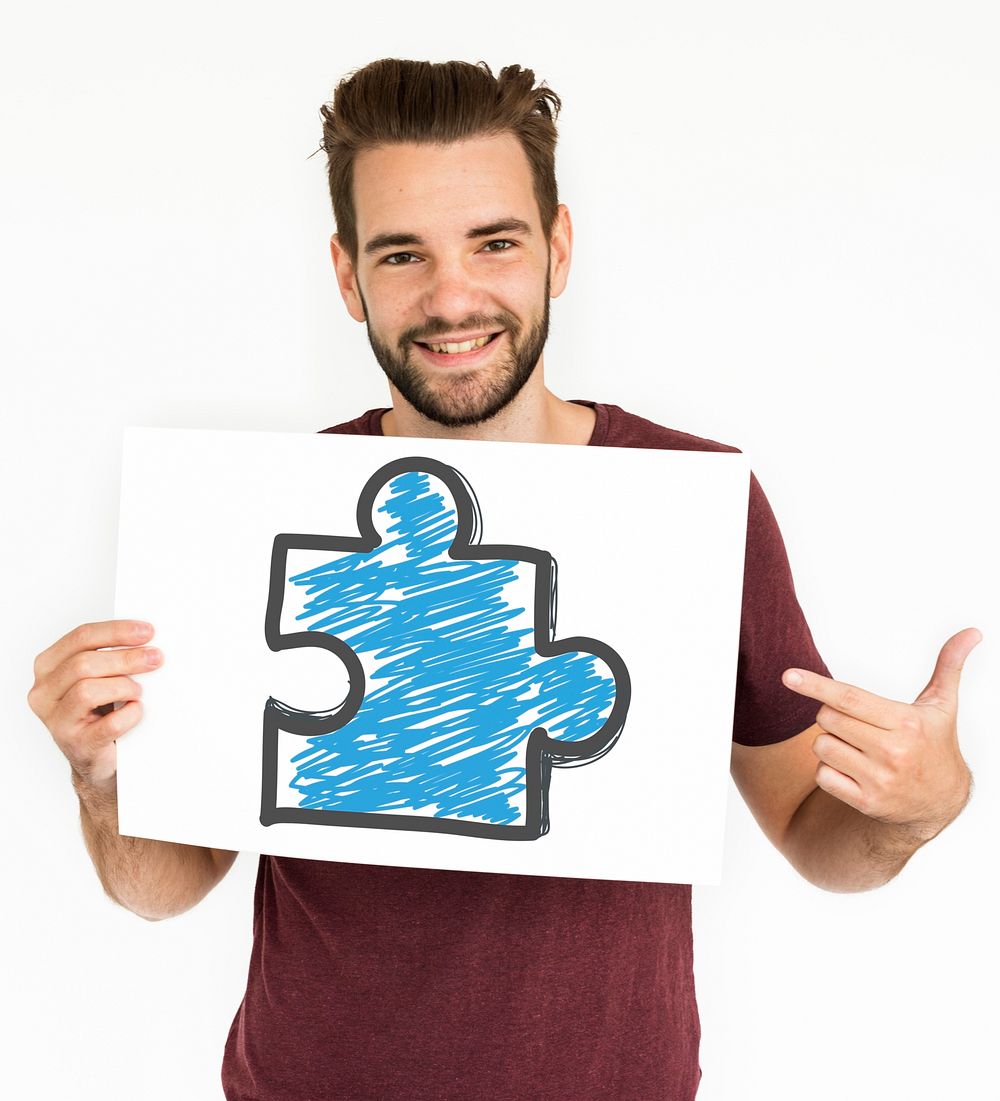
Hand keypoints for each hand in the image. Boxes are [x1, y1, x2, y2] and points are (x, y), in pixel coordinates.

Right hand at [27, 620, 162, 791]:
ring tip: (137, 691)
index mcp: (48, 667)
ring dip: (123, 687)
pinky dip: (129, 715)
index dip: (116, 631)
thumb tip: (146, 640)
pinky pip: (109, 724)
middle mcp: (44, 693)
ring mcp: (57, 721)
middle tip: (155, 658)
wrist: (95, 758)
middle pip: (84, 663)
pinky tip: (136, 710)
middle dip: (126, 658)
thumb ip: (108, 656)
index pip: (80, 637)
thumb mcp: (96, 677)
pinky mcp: (77, 744)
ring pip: (88, 690)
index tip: (147, 631)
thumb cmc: (98, 712)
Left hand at [781, 628, 980, 840]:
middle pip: (828, 719)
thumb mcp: (942, 705)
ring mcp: (879, 779)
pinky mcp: (867, 802)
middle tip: (857, 724)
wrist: (942, 801)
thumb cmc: (935, 744)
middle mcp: (893, 752)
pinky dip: (829, 771)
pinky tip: (853, 770)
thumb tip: (972, 632)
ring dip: (830, 743)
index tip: (788, 676)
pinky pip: (822, 776)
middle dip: (832, 715)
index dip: (816, 685)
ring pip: (822, 746)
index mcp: (906, 723)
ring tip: (858, 748)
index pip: (849, 698)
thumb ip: (949, 665)